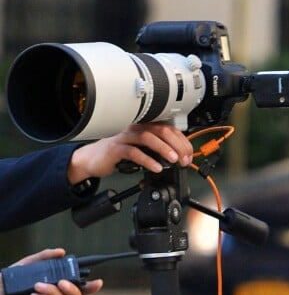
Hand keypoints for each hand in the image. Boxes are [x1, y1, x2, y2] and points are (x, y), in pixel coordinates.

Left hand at [0, 248, 101, 294]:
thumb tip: (61, 252)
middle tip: (62, 282)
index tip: (98, 281)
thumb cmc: (12, 278)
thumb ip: (46, 257)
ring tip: (38, 285)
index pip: (79, 289)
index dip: (90, 287)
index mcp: (57, 287)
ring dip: (52, 293)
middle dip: (73, 290)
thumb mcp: (30, 263)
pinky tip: (33, 294)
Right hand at [67, 123, 193, 183]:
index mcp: (144, 127)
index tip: (189, 155)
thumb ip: (157, 150)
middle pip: (161, 130)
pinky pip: (134, 152)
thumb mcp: (142, 150)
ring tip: (174, 160)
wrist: (93, 159)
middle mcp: (135, 128)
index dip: (182, 142)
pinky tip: (156, 167)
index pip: (169, 129)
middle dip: (177, 145)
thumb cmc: (119, 154)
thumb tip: (179, 157)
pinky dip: (147, 160)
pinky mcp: (116, 149)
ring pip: (148, 138)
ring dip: (164, 149)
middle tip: (184, 159)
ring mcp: (125, 137)